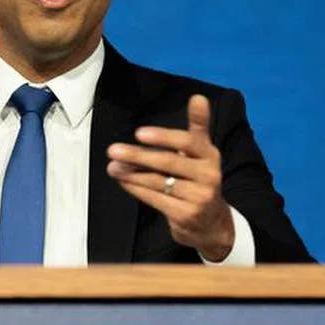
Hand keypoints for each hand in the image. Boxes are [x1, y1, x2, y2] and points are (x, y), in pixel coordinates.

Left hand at [106, 94, 234, 261]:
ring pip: (159, 181)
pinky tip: (123, 181)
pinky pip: (156, 199)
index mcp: (210, 155)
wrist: (211, 223)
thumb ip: (194, 128)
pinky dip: (137, 189)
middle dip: (138, 155)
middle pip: (169, 162)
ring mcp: (199, 196)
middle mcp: (209, 174)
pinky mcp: (186, 215)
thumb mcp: (201, 154)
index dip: (164, 137)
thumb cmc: (198, 179)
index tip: (139, 133)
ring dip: (131, 173)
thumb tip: (192, 101)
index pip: (189, 141)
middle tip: (113, 149)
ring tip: (112, 166)